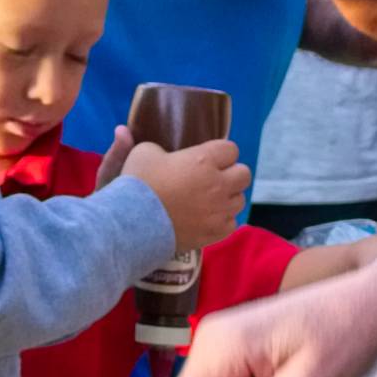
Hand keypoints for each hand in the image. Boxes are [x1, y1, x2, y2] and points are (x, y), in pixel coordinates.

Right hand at [120, 131, 249, 266]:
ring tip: (210, 200)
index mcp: (204, 160)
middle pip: (244, 174)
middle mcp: (218, 184)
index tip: (209, 158)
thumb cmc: (138, 185)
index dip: (220, 153)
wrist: (132, 225)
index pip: (231, 149)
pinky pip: (232, 222)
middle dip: (231, 173)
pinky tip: (208, 218)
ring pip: (240, 199)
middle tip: (213, 178)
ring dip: (227, 197)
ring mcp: (219, 210)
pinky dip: (222, 219)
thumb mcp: (142, 153)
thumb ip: (158, 146)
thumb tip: (148, 144)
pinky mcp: (216, 232)